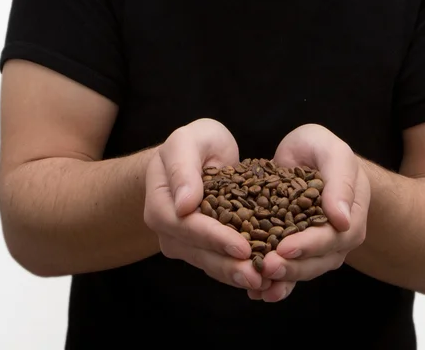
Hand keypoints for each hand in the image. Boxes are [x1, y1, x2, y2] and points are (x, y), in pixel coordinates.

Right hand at [144, 119, 269, 291]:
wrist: (196, 155)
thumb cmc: (194, 144)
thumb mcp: (188, 141)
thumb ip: (183, 167)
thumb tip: (184, 204)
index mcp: (160, 203)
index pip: (185, 226)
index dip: (213, 237)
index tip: (241, 246)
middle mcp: (168, 228)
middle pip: (197, 252)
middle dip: (228, 265)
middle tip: (257, 275)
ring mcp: (183, 241)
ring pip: (209, 263)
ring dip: (235, 275)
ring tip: (264, 283)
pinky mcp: (202, 248)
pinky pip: (219, 263)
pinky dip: (240, 272)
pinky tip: (263, 281)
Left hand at [247, 124, 369, 301]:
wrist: (307, 158)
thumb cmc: (320, 150)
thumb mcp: (331, 151)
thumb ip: (339, 179)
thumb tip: (342, 220)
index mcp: (350, 214)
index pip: (334, 236)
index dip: (309, 244)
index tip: (285, 247)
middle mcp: (338, 237)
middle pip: (318, 260)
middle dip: (292, 267)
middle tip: (266, 267)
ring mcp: (318, 247)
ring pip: (303, 271)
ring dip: (282, 280)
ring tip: (258, 285)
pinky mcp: (297, 251)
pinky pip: (289, 272)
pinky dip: (273, 284)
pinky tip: (254, 293)